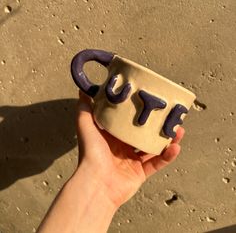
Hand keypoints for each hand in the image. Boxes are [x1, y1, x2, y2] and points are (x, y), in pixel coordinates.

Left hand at [75, 91, 184, 207]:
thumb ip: (85, 109)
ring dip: (167, 139)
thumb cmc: (90, 154)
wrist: (96, 183)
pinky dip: (167, 156)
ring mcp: (132, 161)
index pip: (128, 121)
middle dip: (158, 125)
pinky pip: (157, 163)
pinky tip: (176, 147)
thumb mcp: (86, 126)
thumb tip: (82, 90)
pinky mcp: (140, 174)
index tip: (150, 101)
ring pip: (154, 147)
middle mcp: (123, 148)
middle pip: (144, 133)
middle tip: (170, 115)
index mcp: (112, 136)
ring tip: (179, 130)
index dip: (140, 112)